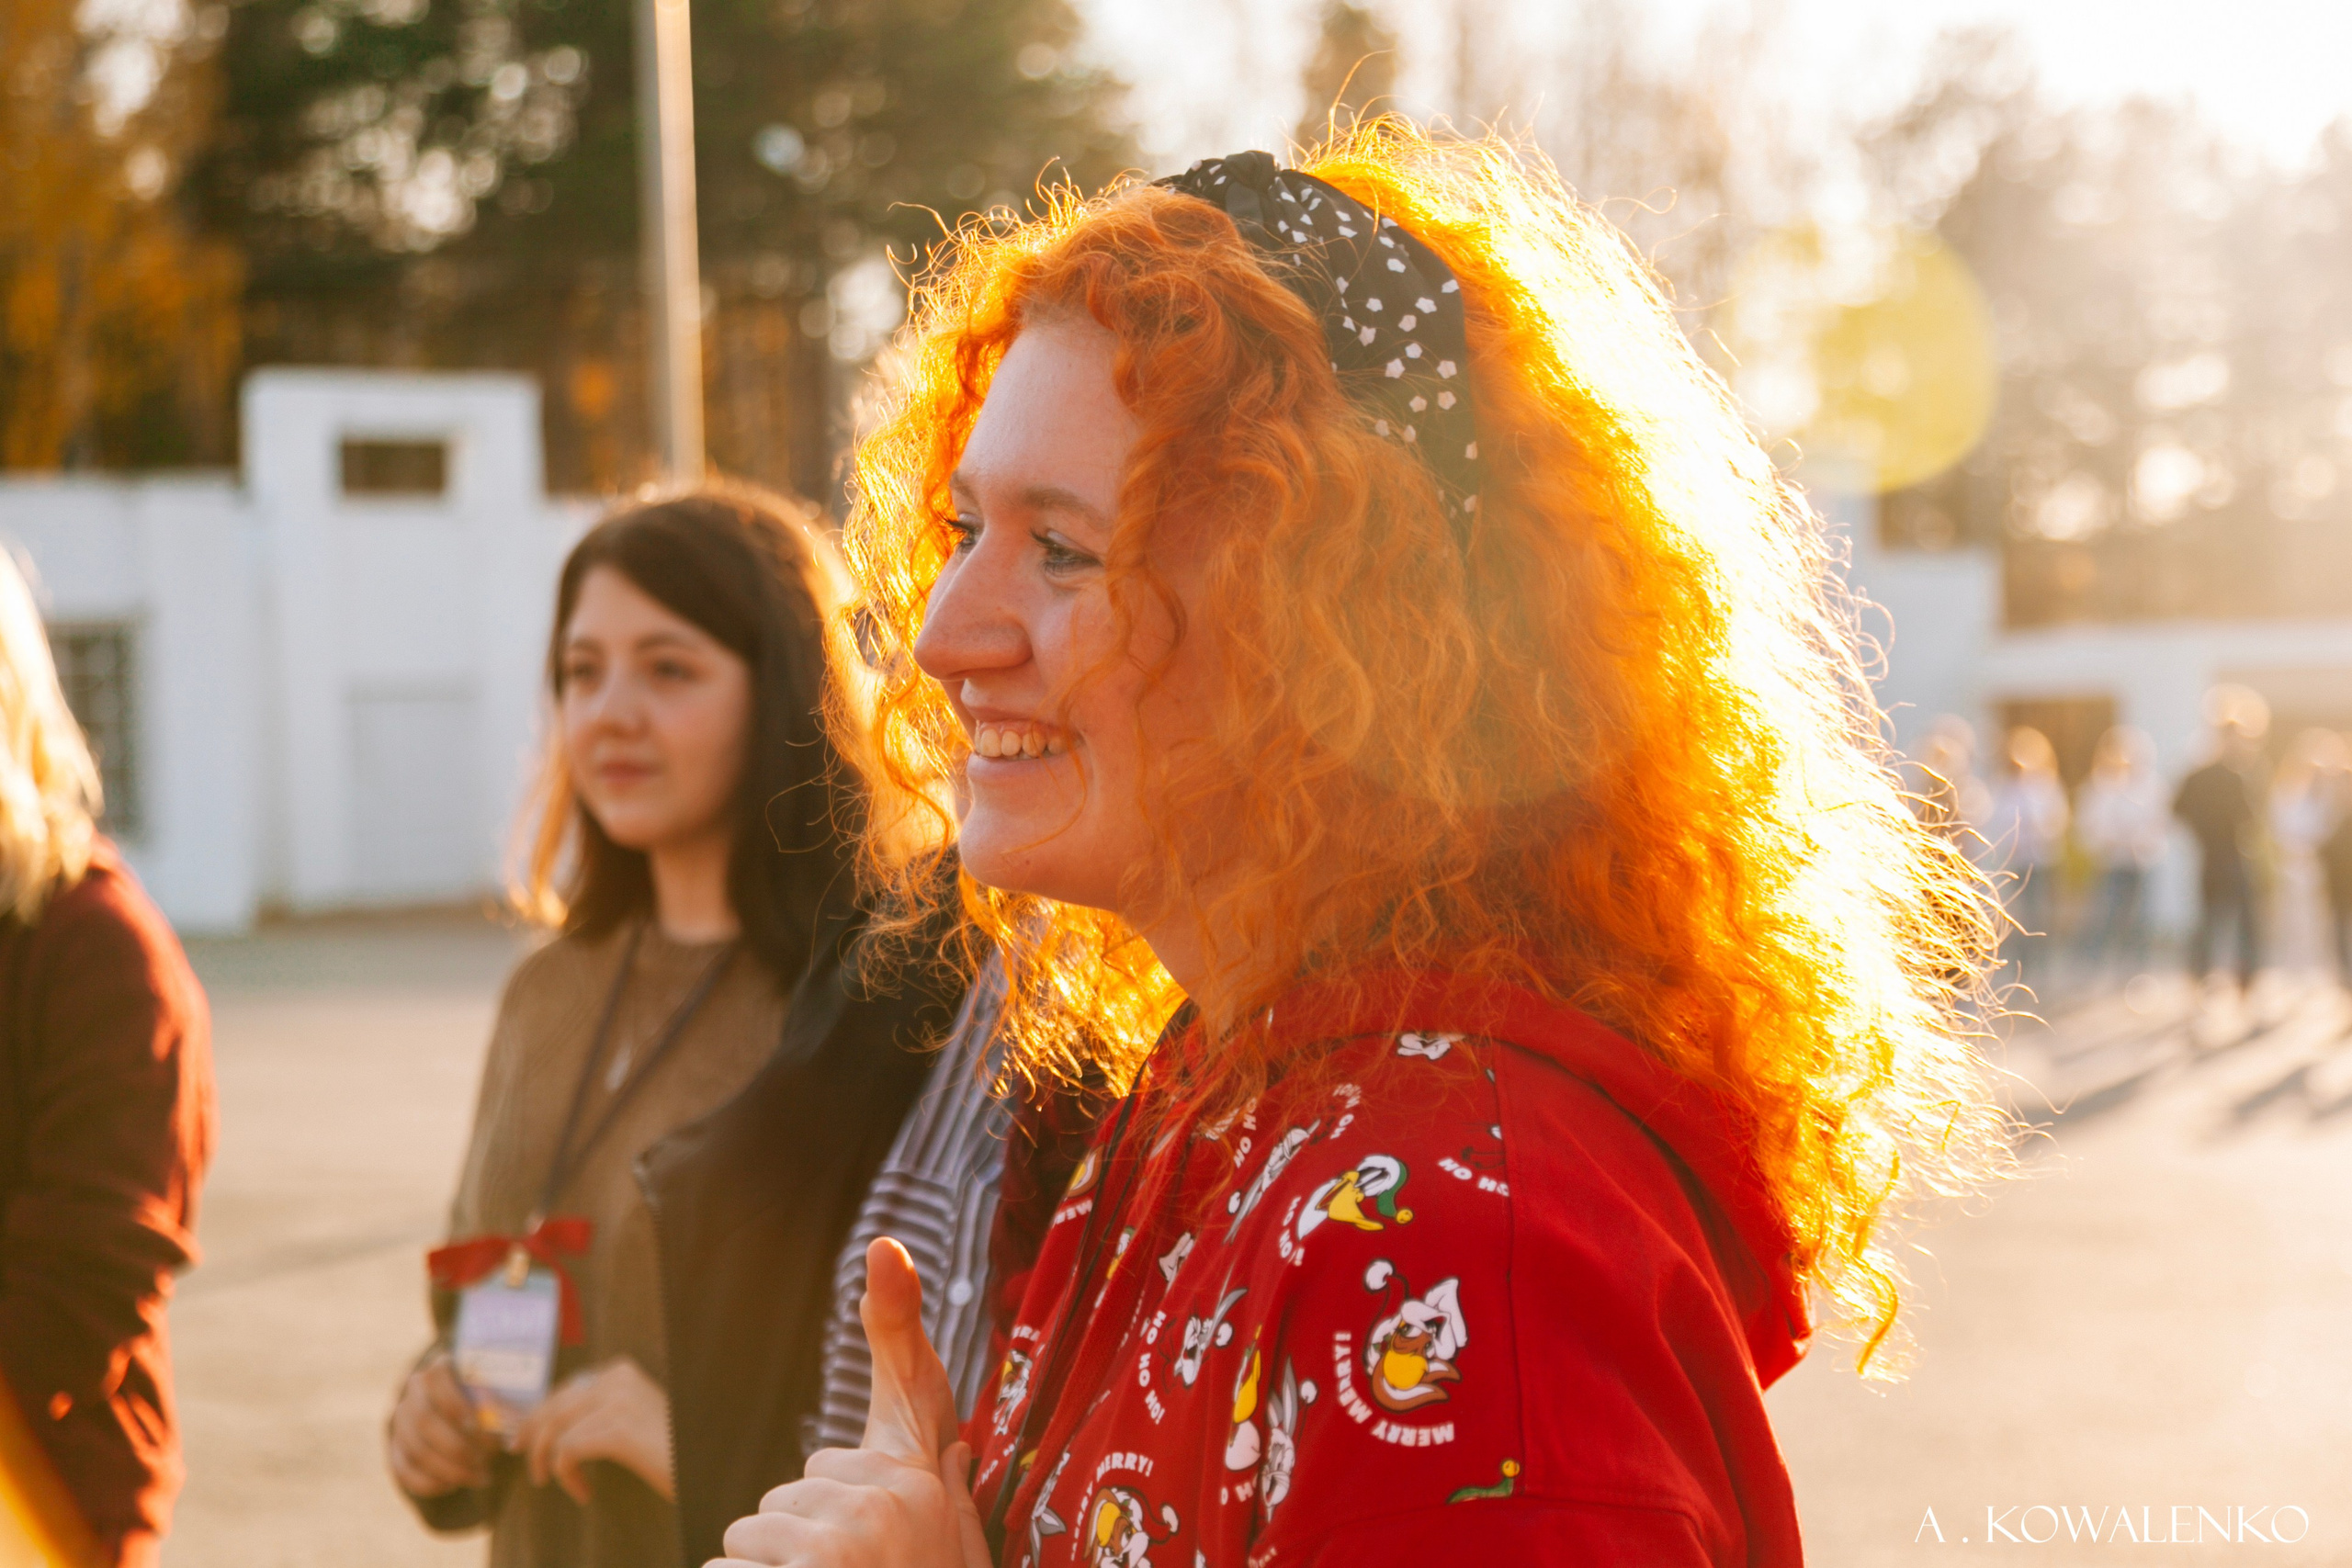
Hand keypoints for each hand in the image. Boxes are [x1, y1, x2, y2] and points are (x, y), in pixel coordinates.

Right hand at [387, 1351, 493, 1498]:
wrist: (462, 1411)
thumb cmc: (489, 1400)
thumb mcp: (498, 1395)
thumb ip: (504, 1408)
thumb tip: (514, 1441)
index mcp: (437, 1369)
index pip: (436, 1379)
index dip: (454, 1404)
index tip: (476, 1426)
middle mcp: (413, 1393)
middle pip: (424, 1421)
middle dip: (457, 1446)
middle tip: (485, 1461)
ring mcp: (401, 1422)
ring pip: (416, 1450)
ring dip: (449, 1469)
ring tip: (479, 1477)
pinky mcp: (396, 1449)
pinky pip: (405, 1471)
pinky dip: (430, 1483)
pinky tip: (454, 1485)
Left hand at [514, 1355, 674, 1503]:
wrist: (701, 1465)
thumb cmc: (666, 1449)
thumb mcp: (631, 1418)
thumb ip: (598, 1410)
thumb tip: (547, 1421)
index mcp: (620, 1370)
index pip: (565, 1389)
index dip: (538, 1415)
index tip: (522, 1438)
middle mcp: (618, 1378)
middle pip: (554, 1407)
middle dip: (531, 1436)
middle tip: (524, 1460)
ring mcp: (619, 1401)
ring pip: (555, 1430)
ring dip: (544, 1461)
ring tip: (548, 1481)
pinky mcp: (618, 1430)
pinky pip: (568, 1452)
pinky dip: (567, 1476)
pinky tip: (582, 1492)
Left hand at [711, 1238, 987, 1567]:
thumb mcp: (948, 1549)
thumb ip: (939, 1493)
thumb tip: (952, 1437)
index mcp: (924, 1482)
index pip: (910, 1382)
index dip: (897, 1311)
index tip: (886, 1249)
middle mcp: (890, 1497)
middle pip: (789, 1490)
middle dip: (796, 1543)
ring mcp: (845, 1538)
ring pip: (748, 1534)